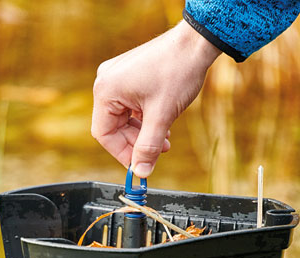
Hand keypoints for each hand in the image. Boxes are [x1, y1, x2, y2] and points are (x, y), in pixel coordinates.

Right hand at [91, 20, 220, 177]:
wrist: (195, 42)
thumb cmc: (177, 70)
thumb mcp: (162, 116)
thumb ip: (148, 147)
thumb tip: (141, 172)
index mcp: (106, 90)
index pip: (104, 134)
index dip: (122, 153)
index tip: (140, 165)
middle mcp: (106, 82)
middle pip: (113, 127)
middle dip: (136, 143)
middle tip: (158, 152)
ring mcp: (117, 77)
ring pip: (124, 118)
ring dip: (143, 132)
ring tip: (164, 139)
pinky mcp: (129, 75)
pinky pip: (130, 106)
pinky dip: (144, 118)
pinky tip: (162, 124)